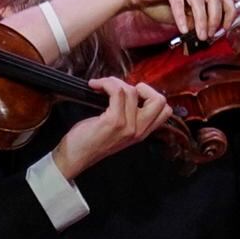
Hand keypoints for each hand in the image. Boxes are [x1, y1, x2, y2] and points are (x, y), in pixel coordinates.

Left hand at [53, 78, 169, 177]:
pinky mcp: (114, 121)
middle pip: (159, 100)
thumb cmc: (91, 142)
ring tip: (101, 85)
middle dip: (142, 87)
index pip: (165, 110)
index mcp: (142, 133)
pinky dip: (106, 83)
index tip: (134, 94)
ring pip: (132, 92)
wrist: (74, 157)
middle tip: (123, 89)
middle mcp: (139, 131)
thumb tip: (129, 93)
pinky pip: (117, 92)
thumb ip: (131, 118)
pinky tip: (95, 85)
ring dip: (115, 82)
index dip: (152, 96)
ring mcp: (128, 126)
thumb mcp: (118, 133)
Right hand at [107, 0, 238, 43]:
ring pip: (199, 0)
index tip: (225, 28)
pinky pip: (179, 1)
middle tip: (211, 34)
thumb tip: (208, 34)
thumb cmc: (157, 5)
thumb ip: (194, 21)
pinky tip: (183, 29)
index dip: (229, 12)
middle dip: (216, 18)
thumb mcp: (181, 16)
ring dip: (202, 20)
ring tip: (200, 35)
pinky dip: (181, 17)